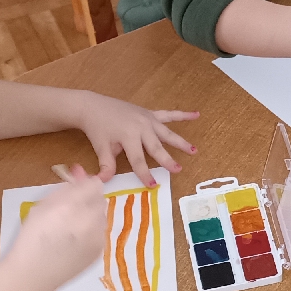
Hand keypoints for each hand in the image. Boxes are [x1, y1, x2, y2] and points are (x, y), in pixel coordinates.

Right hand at [8, 166, 106, 289]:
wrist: (33, 274)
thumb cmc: (31, 238)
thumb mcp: (41, 206)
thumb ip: (64, 190)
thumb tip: (80, 175)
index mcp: (72, 205)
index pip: (94, 184)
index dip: (85, 184)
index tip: (76, 187)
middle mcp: (90, 220)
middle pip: (100, 200)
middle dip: (88, 200)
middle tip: (70, 208)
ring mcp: (98, 237)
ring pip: (101, 216)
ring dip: (90, 216)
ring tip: (69, 227)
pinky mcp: (100, 251)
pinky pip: (99, 233)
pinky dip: (91, 232)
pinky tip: (74, 241)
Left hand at [72, 93, 197, 185]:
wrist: (93, 106)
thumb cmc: (97, 128)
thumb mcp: (101, 147)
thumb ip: (106, 164)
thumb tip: (104, 181)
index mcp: (128, 136)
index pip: (138, 159)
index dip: (145, 173)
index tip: (153, 185)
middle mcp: (141, 127)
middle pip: (156, 147)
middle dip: (167, 159)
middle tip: (178, 169)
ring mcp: (147, 119)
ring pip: (167, 132)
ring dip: (180, 141)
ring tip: (193, 150)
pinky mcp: (149, 113)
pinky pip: (168, 114)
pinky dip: (182, 115)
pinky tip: (196, 114)